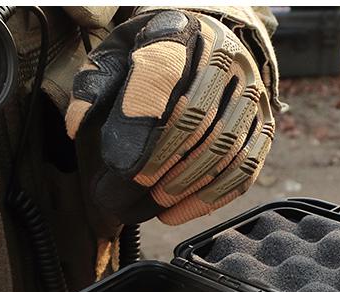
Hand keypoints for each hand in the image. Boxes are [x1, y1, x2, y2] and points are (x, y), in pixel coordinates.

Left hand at [66, 10, 274, 231]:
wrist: (208, 43)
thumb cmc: (151, 56)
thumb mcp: (114, 55)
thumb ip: (92, 86)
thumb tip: (76, 124)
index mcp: (179, 31)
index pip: (161, 73)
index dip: (139, 123)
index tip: (118, 165)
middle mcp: (225, 56)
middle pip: (197, 116)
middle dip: (162, 161)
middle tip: (132, 189)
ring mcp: (251, 91)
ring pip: (226, 145)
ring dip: (187, 183)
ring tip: (153, 204)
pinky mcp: (264, 123)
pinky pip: (246, 166)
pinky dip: (211, 197)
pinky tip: (176, 213)